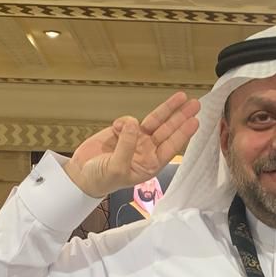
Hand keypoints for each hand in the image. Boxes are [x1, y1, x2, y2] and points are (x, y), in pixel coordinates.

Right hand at [64, 91, 200, 197]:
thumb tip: (134, 124)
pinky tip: (116, 127)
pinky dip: (125, 121)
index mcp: (150, 164)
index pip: (170, 147)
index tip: (194, 122)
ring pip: (155, 122)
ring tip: (181, 96)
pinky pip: (129, 121)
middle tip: (194, 104)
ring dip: (167, 109)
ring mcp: (135, 140)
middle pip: (168, 131)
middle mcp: (146, 151)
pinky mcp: (122, 132)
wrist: (80, 174)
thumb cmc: (101, 179)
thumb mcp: (116, 168)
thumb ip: (126, 146)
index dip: (182, 133)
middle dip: (181, 117)